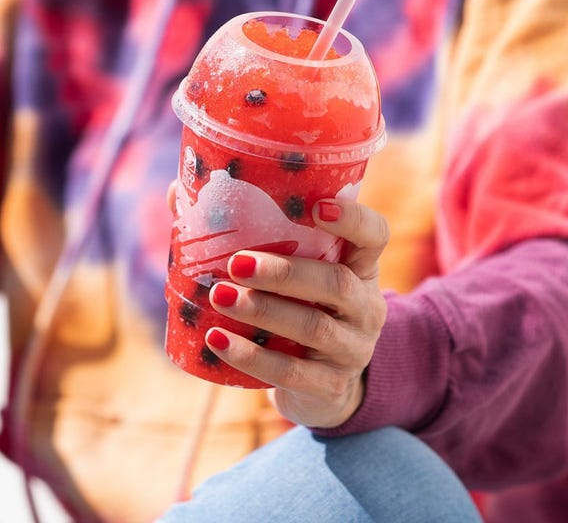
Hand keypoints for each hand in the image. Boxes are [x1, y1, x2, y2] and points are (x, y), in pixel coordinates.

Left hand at [167, 182, 389, 427]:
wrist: (322, 388)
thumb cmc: (297, 312)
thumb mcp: (292, 277)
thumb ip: (248, 236)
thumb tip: (178, 195)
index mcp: (360, 269)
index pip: (374, 236)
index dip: (353, 219)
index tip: (316, 206)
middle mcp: (366, 307)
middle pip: (339, 285)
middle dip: (287, 272)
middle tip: (237, 263)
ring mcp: (352, 348)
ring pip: (315, 328)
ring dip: (266, 310)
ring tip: (220, 297)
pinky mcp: (330, 385)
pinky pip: (292, 372)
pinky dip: (253, 357)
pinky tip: (219, 342)